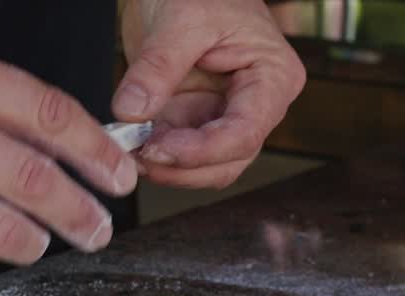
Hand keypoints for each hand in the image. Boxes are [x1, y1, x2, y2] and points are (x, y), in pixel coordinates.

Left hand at [114, 0, 305, 188]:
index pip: (246, 132)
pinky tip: (133, 143)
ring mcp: (226, 115)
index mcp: (273, 77)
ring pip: (206, 166)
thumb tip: (131, 112)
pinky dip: (157, 155)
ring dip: (169, 167)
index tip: (161, 149)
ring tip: (132, 149)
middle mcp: (257, 104)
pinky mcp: (197, 119)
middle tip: (140, 154)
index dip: (204, 151)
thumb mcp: (180, 19)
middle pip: (229, 159)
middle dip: (184, 165)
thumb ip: (157, 67)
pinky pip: (182, 152)